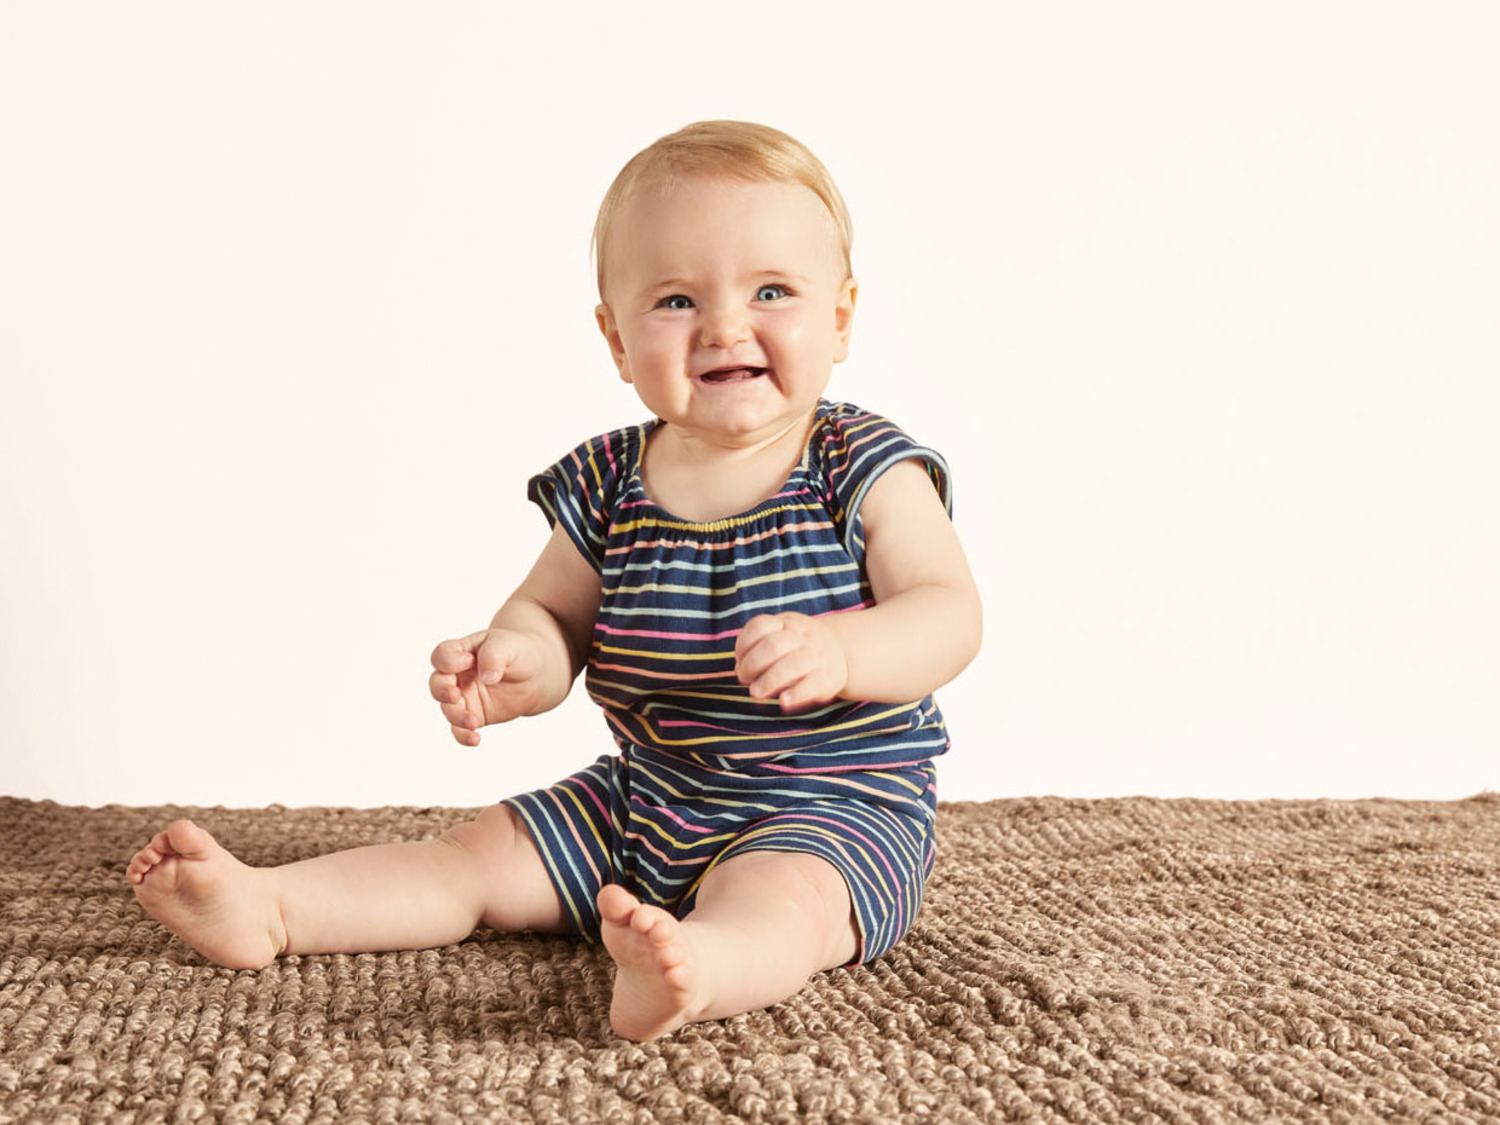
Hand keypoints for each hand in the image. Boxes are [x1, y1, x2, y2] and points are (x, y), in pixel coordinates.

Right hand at [429, 629, 545, 745]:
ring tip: (473, 722)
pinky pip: (461, 729)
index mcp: (462, 652)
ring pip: (448, 709)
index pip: (443, 656)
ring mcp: (464, 697)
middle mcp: (458, 675)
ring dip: (456, 716)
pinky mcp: (474, 715)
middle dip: (442, 691)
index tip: (470, 661)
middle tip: (455, 695)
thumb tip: (487, 676)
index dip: (449, 661)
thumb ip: (494, 656)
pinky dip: (464, 736)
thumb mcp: (509, 646)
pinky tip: (475, 739)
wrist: (535, 673)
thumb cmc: (518, 652)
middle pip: (437, 683)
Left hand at [734, 612, 848, 712]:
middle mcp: (803, 636)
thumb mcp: (782, 634)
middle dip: (752, 664)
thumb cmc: (799, 646)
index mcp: (786, 623)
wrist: (842, 651)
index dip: (743, 645)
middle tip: (743, 679)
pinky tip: (783, 701)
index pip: (760, 626)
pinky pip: (811, 685)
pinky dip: (796, 694)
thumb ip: (758, 647)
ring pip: (792, 665)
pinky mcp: (827, 678)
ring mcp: (817, 656)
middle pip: (773, 645)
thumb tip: (739, 668)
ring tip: (755, 693)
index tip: (738, 660)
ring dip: (769, 680)